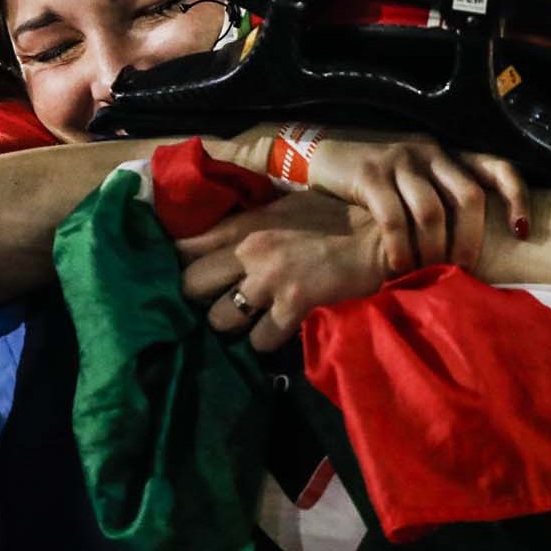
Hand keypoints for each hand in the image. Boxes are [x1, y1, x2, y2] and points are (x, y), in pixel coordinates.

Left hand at [176, 192, 385, 351]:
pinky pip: (260, 340)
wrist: (379, 234)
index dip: (174, 264)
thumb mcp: (284, 207)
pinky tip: (274, 333)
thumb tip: (214, 234)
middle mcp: (249, 251)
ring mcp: (270, 280)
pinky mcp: (294, 306)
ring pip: (220, 320)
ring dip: (230, 326)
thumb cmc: (334, 217)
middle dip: (196, 300)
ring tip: (244, 324)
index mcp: (244, 224)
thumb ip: (247, 221)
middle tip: (210, 305)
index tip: (171, 276)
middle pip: (190, 285)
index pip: (185, 245)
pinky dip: (264, 342)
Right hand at [302, 129, 530, 272]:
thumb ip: (440, 196)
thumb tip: (469, 246)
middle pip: (468, 197)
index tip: (521, 232)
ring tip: (428, 274)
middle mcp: (429, 151)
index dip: (516, 198)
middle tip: (462, 271)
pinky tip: (397, 267)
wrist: (320, 152)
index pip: (498, 167)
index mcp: (447, 153)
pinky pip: (395, 218)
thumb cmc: (373, 178)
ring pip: (432, 212)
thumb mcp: (413, 178)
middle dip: (469, 241)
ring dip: (434, 250)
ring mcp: (399, 160)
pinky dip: (401, 248)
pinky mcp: (370, 174)